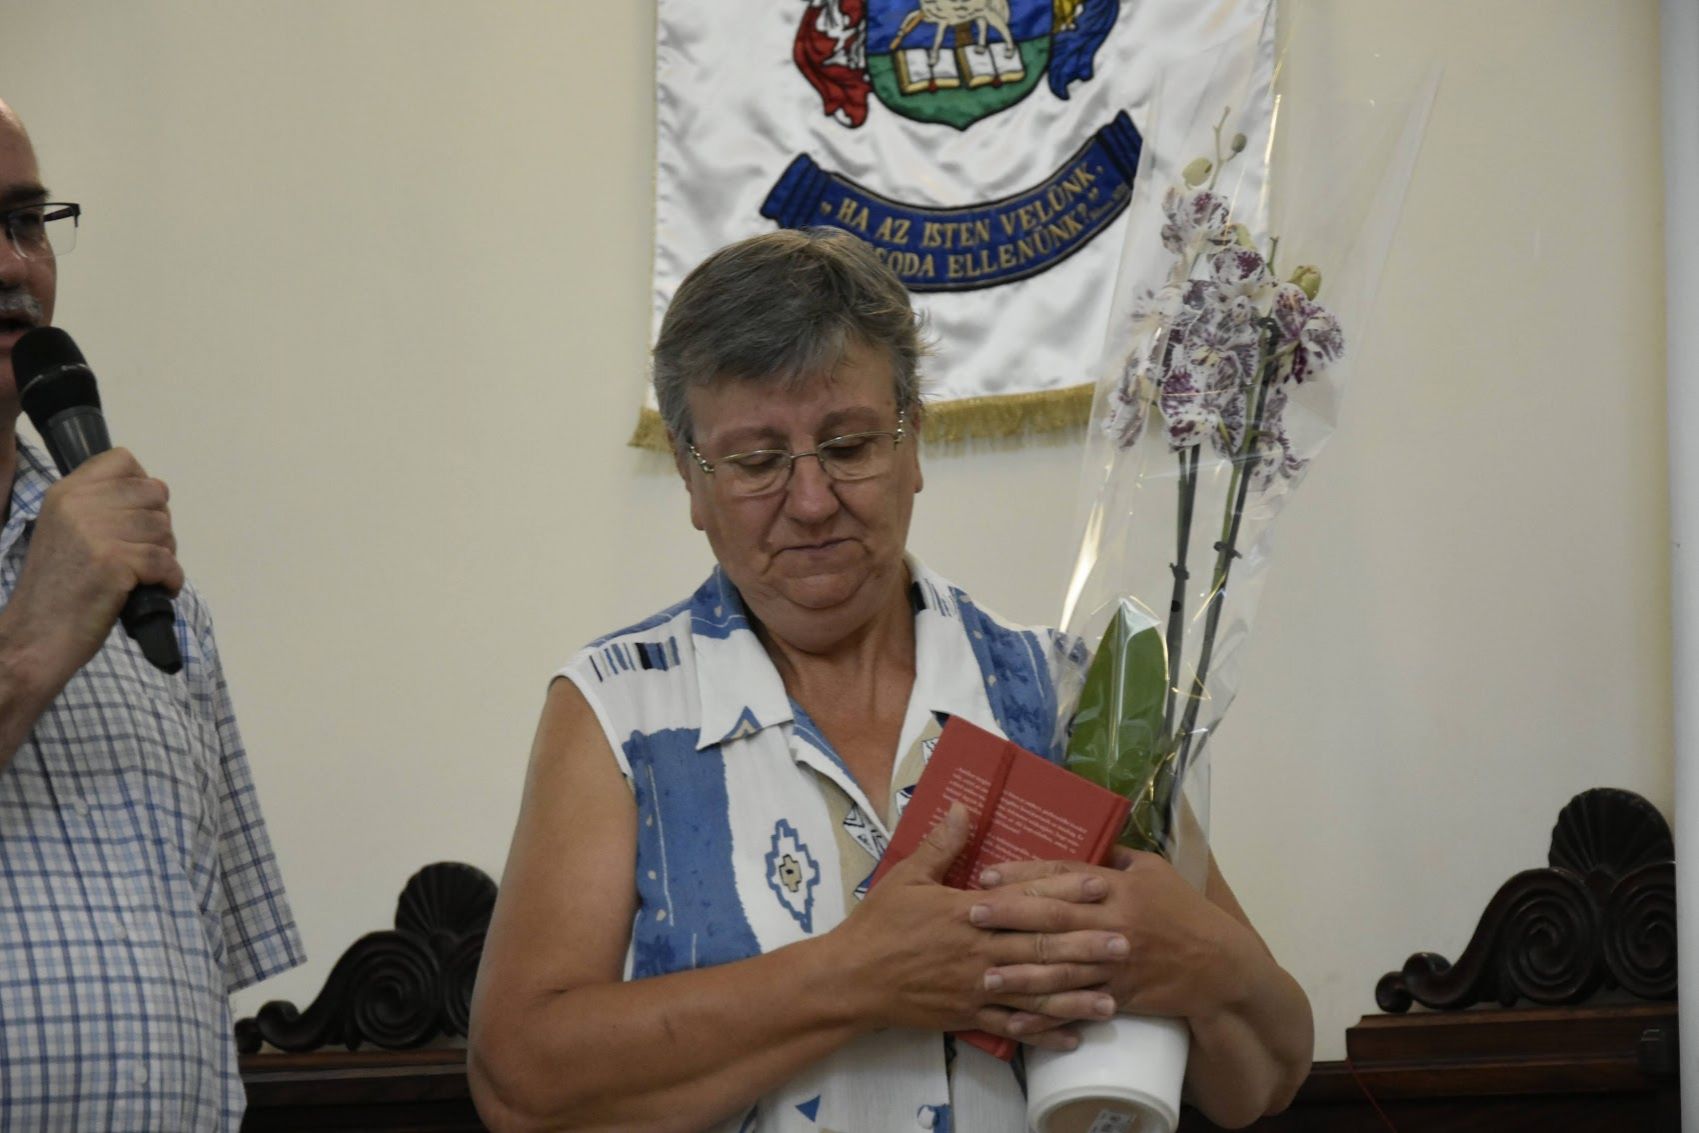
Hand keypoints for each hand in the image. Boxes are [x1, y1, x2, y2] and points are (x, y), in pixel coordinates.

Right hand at [0, 448, 180, 685]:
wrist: (34, 637)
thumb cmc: (57, 590)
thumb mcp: (66, 532)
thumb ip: (100, 507)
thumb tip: (156, 491)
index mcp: (65, 492)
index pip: (123, 460)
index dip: (142, 486)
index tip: (137, 515)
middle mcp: (79, 505)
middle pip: (154, 493)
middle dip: (158, 525)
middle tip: (143, 553)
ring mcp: (95, 532)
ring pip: (164, 528)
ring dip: (164, 554)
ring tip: (143, 575)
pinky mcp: (113, 562)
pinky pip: (167, 561)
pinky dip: (170, 580)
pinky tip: (156, 590)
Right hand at [828, 805, 1129, 1050]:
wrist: (852, 980)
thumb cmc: (878, 925)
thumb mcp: (906, 877)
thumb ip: (941, 845)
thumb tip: (963, 808)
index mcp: (967, 913)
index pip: (1026, 898)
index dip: (1065, 889)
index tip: (1101, 883)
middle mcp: (980, 952)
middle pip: (1041, 947)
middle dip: (1086, 946)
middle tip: (1126, 943)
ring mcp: (976, 988)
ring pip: (1035, 992)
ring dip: (1075, 995)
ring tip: (1112, 1000)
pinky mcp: (968, 1015)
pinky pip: (1012, 1027)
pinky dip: (1043, 1032)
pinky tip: (1071, 1037)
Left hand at [972, 849, 1260, 1027]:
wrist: (1219, 965)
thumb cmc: (1184, 911)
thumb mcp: (1155, 870)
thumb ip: (1117, 857)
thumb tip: (1084, 841)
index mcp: (1119, 888)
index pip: (1063, 876)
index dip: (1024, 874)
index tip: (988, 875)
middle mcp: (1113, 923)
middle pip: (1054, 917)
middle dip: (1010, 916)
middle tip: (971, 914)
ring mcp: (1114, 963)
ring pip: (1060, 968)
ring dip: (1020, 973)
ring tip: (984, 974)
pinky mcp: (1118, 996)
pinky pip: (1076, 1008)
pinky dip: (1047, 1019)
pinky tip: (1017, 1024)